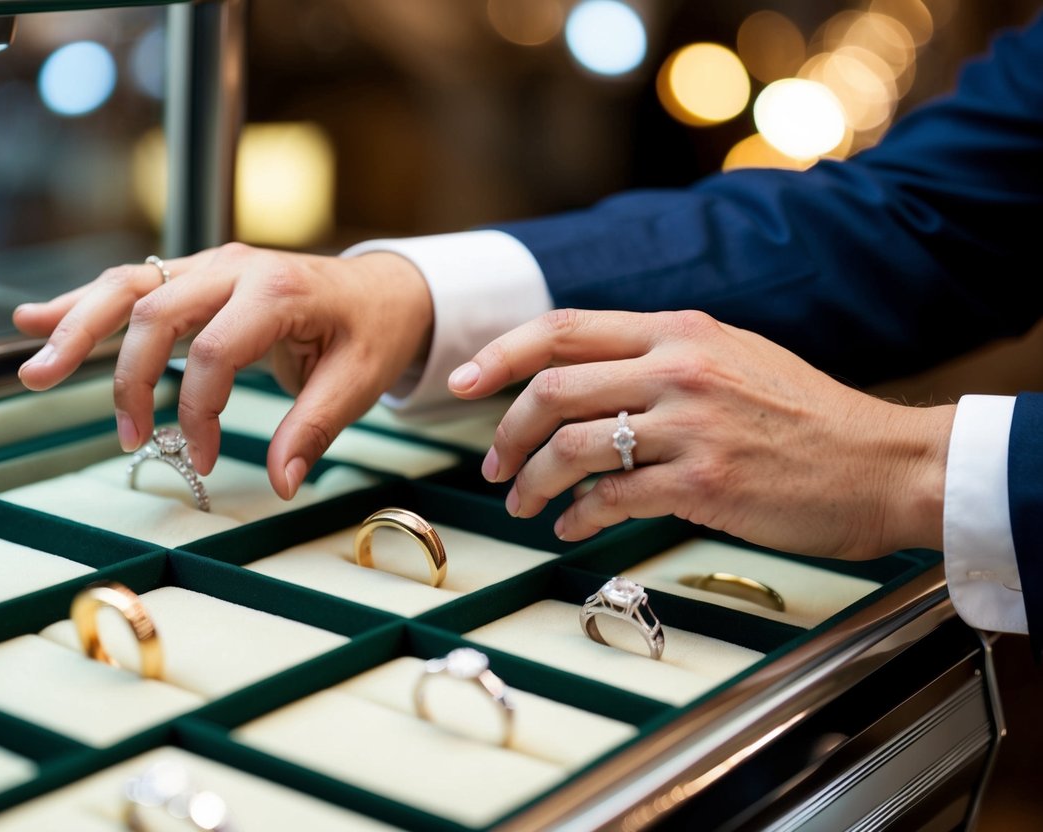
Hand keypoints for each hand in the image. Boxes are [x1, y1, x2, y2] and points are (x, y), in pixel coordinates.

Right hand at [13, 243, 432, 498]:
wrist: (383, 289)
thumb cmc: (371, 331)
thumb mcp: (357, 382)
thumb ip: (312, 430)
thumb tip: (281, 484)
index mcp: (277, 291)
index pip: (215, 352)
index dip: (200, 412)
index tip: (200, 459)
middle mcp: (235, 268)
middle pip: (156, 311)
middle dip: (127, 375)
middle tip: (122, 435)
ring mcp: (212, 267)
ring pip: (130, 286)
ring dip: (79, 326)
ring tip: (37, 368)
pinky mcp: (198, 277)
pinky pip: (134, 283)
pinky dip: (85, 303)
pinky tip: (37, 319)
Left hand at [448, 309, 951, 558]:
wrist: (886, 464)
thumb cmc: (808, 417)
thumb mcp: (735, 357)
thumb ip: (663, 358)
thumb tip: (589, 379)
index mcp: (680, 329)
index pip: (563, 327)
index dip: (499, 354)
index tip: (461, 384)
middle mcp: (678, 368)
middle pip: (551, 389)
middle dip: (505, 432)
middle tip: (492, 466)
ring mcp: (691, 426)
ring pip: (571, 447)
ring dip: (531, 481)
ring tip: (523, 505)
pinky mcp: (705, 484)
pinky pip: (610, 499)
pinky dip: (577, 516)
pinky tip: (570, 527)